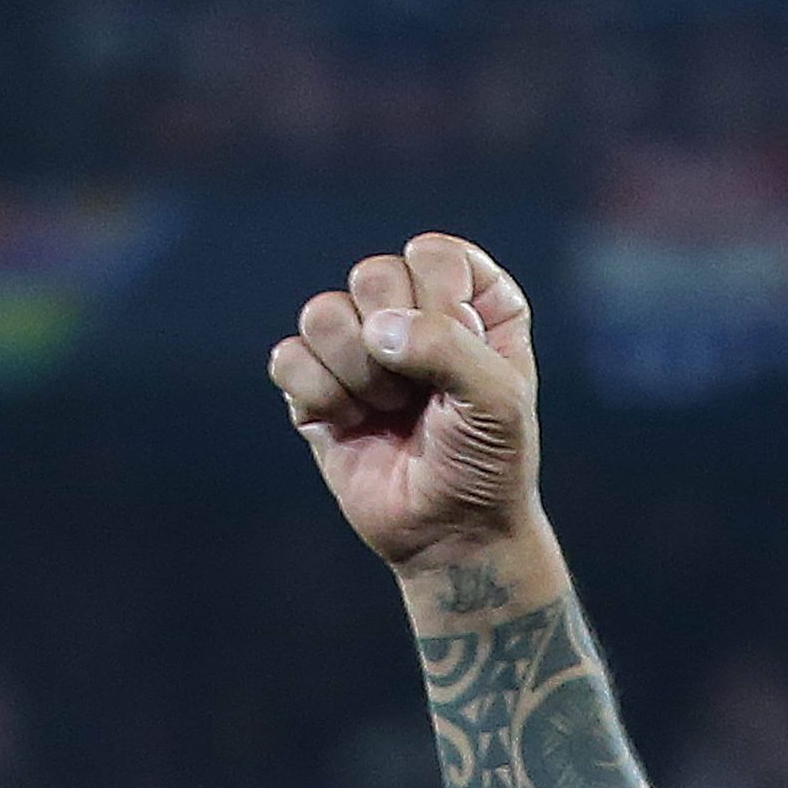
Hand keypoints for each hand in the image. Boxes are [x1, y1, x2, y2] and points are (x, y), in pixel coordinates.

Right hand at [269, 234, 542, 581]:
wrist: (451, 534)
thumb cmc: (488, 463)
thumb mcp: (499, 402)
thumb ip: (450, 346)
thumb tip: (376, 330)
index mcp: (472, 301)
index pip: (434, 254)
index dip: (442, 303)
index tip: (467, 353)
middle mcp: (413, 312)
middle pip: (372, 274)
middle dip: (397, 344)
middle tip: (422, 397)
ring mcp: (360, 345)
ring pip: (322, 313)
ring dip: (359, 375)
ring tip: (389, 412)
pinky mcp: (315, 382)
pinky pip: (288, 357)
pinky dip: (320, 396)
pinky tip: (350, 424)